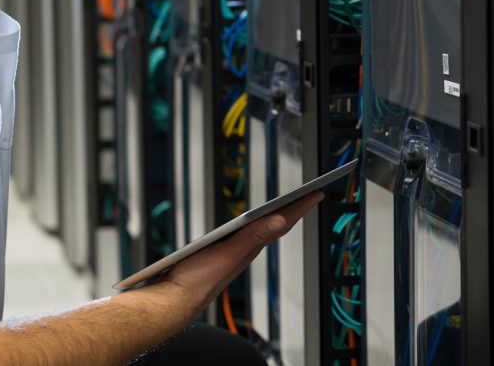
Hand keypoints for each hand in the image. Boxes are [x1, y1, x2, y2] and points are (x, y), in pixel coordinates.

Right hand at [158, 191, 324, 305]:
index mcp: (251, 247)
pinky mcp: (221, 255)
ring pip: (262, 231)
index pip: (282, 222)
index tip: (318, 193)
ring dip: (278, 217)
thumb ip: (253, 236)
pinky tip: (253, 225)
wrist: (175, 301)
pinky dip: (256, 226)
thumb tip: (280, 219)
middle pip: (276, 225)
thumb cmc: (199, 279)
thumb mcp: (228, 253)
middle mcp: (247, 250)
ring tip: (290, 207)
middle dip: (294, 209)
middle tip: (311, 195)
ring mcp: (235, 253)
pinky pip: (248, 237)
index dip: (300, 207)